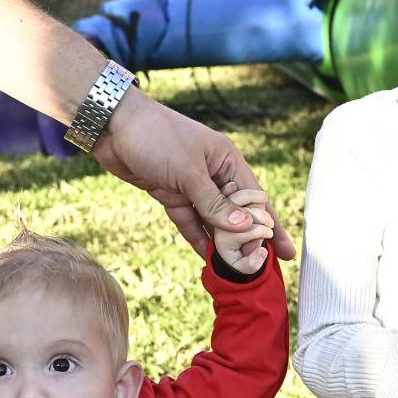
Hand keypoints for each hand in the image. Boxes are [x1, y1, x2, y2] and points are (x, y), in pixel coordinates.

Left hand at [95, 88, 295, 261]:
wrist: (113, 126)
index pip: (256, 199)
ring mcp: (193, 186)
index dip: (271, 226)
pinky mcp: (172, 194)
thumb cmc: (157, 137)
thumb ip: (215, 204)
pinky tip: (210, 260)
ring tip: (238, 271)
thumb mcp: (189, 172)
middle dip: (248, 240)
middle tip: (261, 268)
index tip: (284, 251)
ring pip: (214, 221)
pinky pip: (191, 222)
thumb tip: (244, 228)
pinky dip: (199, 239)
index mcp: (227, 161)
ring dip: (223, 244)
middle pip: (237, 213)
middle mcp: (214, 174)